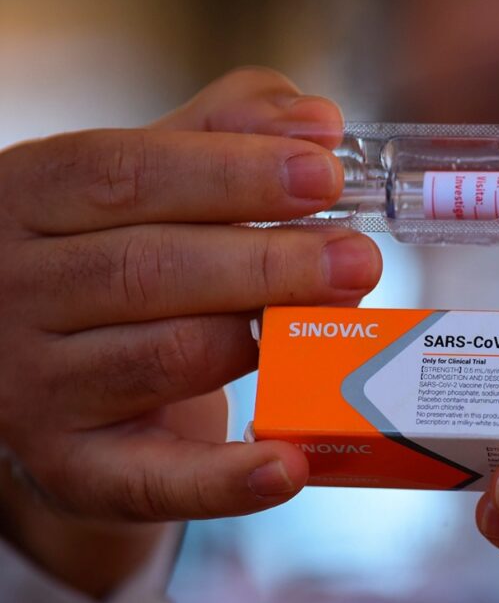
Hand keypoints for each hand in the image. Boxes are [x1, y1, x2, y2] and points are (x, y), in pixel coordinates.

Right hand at [0, 67, 380, 595]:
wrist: (54, 361)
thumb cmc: (119, 251)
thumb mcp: (151, 175)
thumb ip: (226, 131)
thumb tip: (316, 121)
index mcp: (29, 199)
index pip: (127, 174)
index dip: (233, 173)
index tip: (325, 176)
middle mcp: (13, 292)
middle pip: (148, 270)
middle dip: (268, 263)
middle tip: (360, 259)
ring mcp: (34, 387)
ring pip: (162, 359)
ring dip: (263, 342)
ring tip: (343, 321)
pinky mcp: (74, 466)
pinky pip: (152, 481)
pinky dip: (225, 480)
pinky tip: (289, 465)